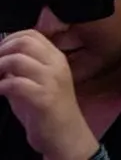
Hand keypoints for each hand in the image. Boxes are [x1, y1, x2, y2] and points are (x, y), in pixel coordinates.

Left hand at [0, 32, 98, 159]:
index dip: (8, 40)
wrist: (65, 135)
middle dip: (0, 52)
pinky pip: (15, 84)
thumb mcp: (37, 83)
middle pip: (23, 42)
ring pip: (17, 60)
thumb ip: (22, 69)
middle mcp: (56, 64)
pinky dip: (0, 86)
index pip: (31, 34)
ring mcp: (52, 80)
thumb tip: (2, 58)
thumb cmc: (47, 110)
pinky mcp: (44, 98)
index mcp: (56, 58)